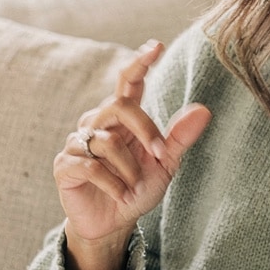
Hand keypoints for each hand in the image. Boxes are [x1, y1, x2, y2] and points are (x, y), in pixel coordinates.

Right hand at [56, 41, 209, 269]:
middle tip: (158, 155)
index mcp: (122, 118)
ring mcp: (78, 142)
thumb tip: (204, 110)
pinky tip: (119, 195)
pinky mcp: (65, 165)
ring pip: (108, 142)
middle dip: (145, 130)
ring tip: (133, 187)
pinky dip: (113, 184)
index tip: (155, 46)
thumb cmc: (137, 188)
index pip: (129, 82)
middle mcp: (97, 122)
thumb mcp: (165, 164)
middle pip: (120, 107)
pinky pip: (92, 166)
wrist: (113, 222)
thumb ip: (179, 137)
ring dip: (130, 169)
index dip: (139, 63)